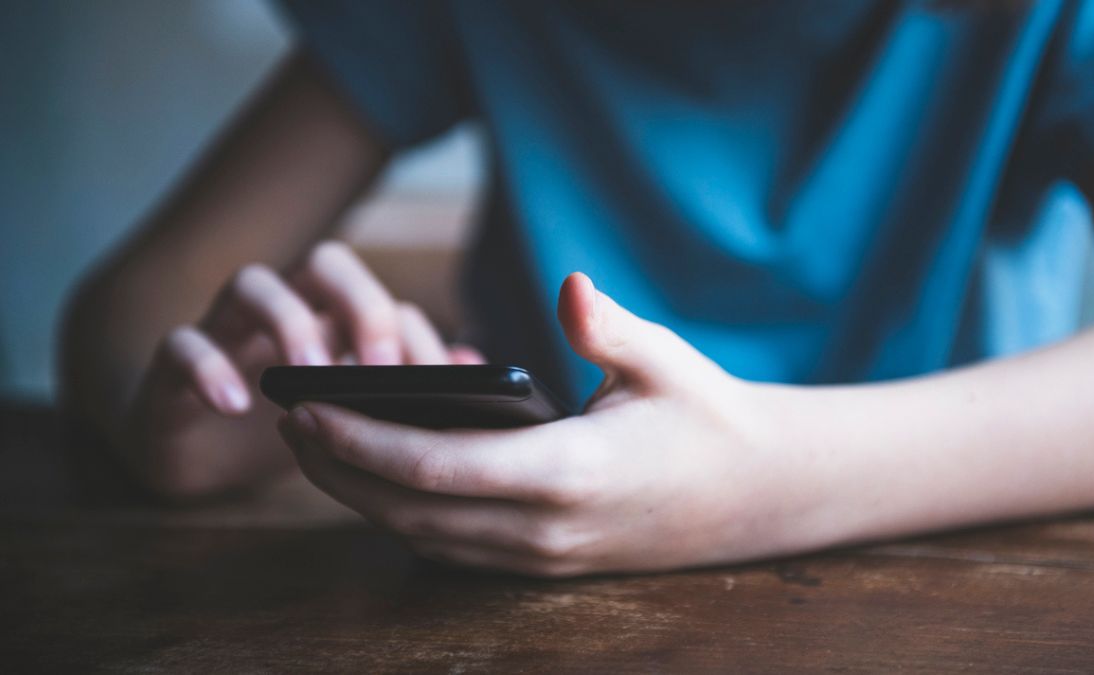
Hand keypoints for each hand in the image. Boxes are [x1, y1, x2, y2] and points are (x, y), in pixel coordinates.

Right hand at [126, 240, 482, 495]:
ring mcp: (228, 329)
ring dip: (289, 323)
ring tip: (309, 377)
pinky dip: (207, 367)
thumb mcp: (354, 418)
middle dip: (361, 307)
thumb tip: (474, 362)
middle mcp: (286, 309)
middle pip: (326, 263)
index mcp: (335, 321)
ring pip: (253, 283)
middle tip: (383, 371)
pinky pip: (182, 343)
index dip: (416, 339)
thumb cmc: (284, 426)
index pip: (386, 302)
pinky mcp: (173, 364)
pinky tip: (233, 405)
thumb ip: (409, 390)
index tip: (438, 390)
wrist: (193, 453)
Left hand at [280, 272, 820, 575]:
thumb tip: (569, 285)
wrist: (757, 493)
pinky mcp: (546, 563)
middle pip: (411, 511)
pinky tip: (378, 481)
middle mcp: (546, 526)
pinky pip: (454, 549)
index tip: (307, 411)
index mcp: (569, 470)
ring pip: (426, 538)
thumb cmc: (708, 415)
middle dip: (339, 471)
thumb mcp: (665, 361)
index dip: (361, 441)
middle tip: (290, 423)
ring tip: (317, 450)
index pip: (437, 466)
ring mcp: (544, 555)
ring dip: (363, 498)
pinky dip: (404, 517)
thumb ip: (608, 327)